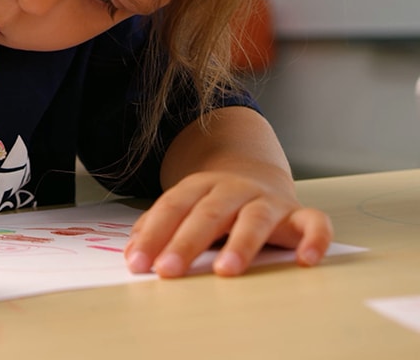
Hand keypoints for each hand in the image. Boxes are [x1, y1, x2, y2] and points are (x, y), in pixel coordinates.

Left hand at [123, 170, 333, 277]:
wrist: (256, 176)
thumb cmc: (214, 203)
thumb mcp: (184, 208)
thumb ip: (157, 227)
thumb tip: (133, 254)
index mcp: (200, 186)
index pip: (173, 207)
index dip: (154, 234)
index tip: (138, 263)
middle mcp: (233, 189)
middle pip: (208, 213)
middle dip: (186, 242)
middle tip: (168, 270)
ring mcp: (267, 200)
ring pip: (255, 218)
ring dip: (241, 243)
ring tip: (225, 271)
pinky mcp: (299, 215)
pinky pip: (314, 222)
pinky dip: (314, 239)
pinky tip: (305, 260)